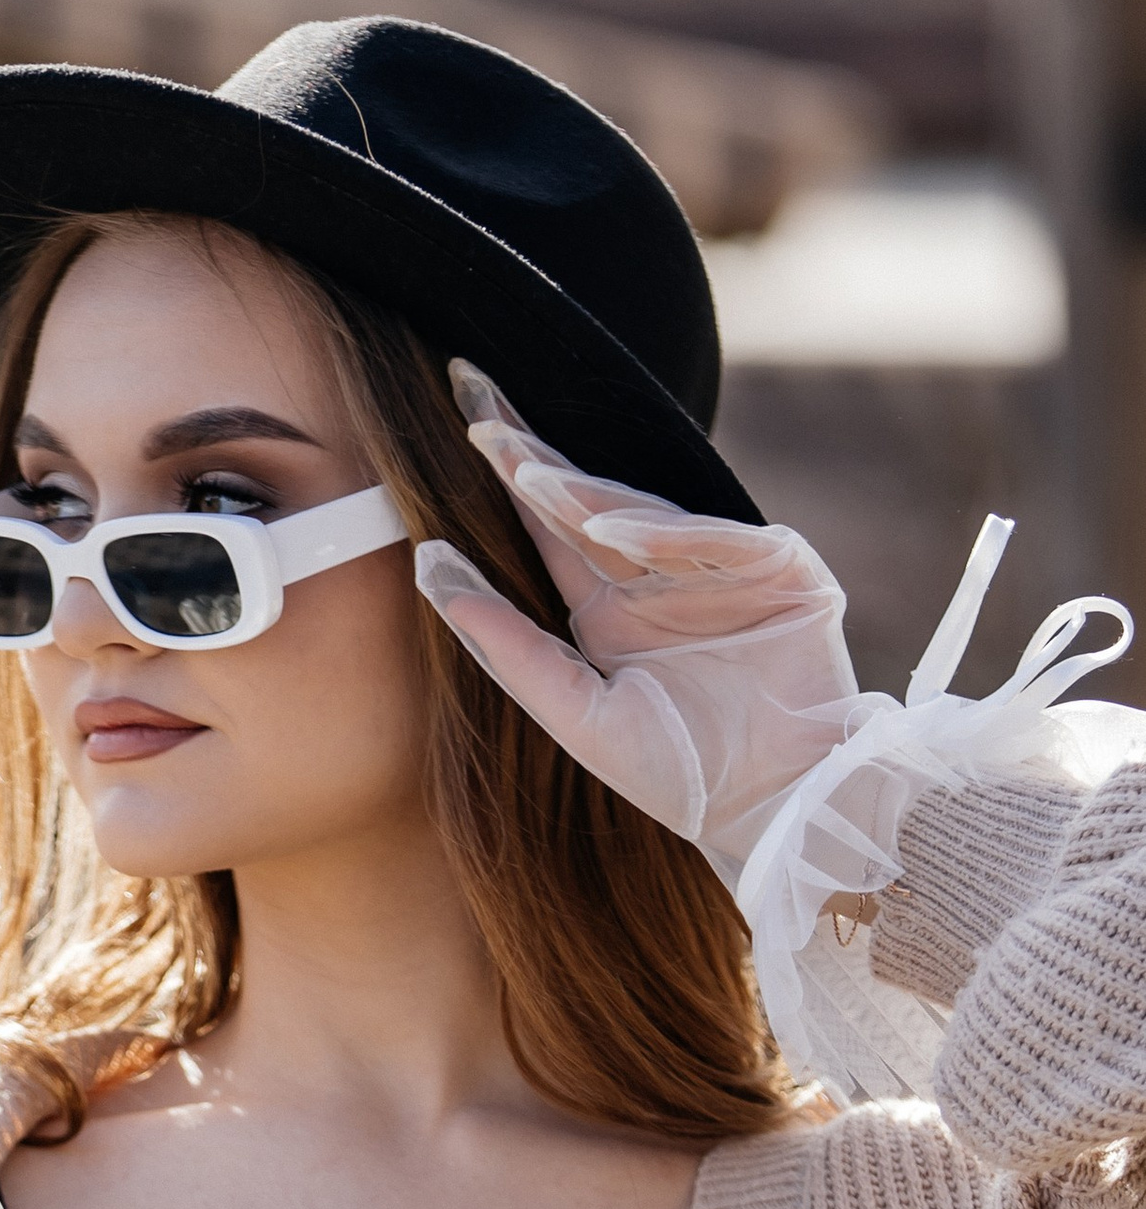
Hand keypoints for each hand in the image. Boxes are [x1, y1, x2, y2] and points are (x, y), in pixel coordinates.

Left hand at [414, 361, 862, 882]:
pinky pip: (714, 541)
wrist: (773, 808)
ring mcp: (721, 565)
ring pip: (643, 513)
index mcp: (607, 606)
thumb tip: (428, 564)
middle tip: (476, 399)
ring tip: (522, 471)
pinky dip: (665, 536)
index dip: (510, 470)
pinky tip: (609, 530)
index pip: (546, 524)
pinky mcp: (779, 568)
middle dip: (532, 453)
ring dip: (583, 492)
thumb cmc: (677, 775)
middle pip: (585, 498)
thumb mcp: (576, 713)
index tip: (463, 416)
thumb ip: (507, 646)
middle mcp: (658, 575)